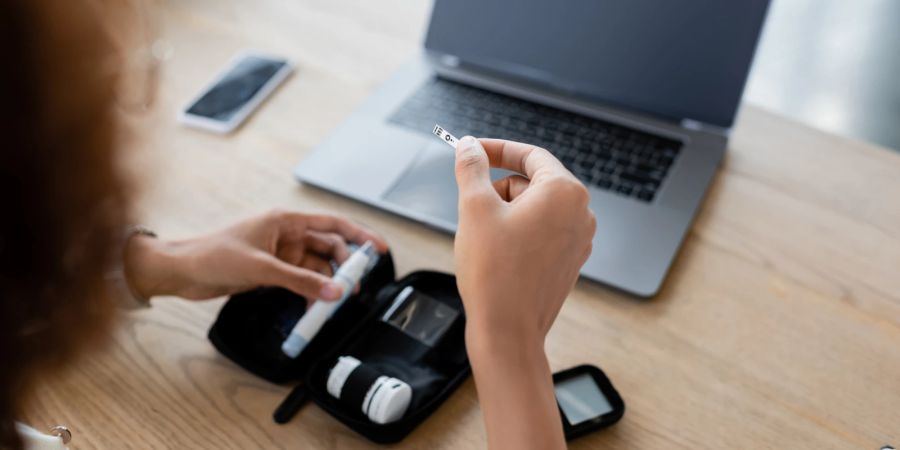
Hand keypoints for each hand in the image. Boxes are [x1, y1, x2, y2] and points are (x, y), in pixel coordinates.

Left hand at [124, 210, 387, 300]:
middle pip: (329, 248)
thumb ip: (300, 282)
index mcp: (285, 221)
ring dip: (326, 284)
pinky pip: (302, 282)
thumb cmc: (211, 255)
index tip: (379, 250)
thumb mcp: (261, 268)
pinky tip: (314, 307)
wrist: (180, 272)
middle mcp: (286, 235)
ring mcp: (280, 254)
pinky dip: (311, 294)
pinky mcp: (272, 272)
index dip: (359, 236)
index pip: (333, 224)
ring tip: (334, 302)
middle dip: (345, 266)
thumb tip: (333, 292)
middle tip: (356, 285)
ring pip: (316, 268)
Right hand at [453, 136, 594, 449]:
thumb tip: (469, 147)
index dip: (496, 149)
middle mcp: (581, 213)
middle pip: (531, 182)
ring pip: (534, 208)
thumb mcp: (474, 208)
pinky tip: (500, 256)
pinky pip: (541, 232)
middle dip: (498, 190)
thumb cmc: (494, 272)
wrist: (508, 331)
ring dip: (506, 213)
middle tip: (474, 211)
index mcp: (565, 192)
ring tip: (487, 241)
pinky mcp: (569, 261)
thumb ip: (471, 167)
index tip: (471, 150)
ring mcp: (578, 240)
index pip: (530, 155)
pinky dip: (517, 234)